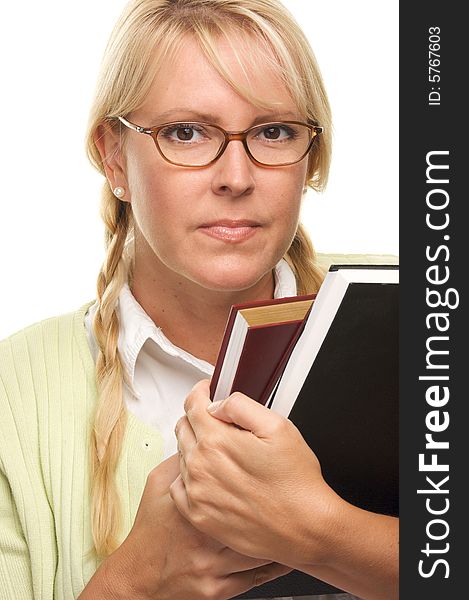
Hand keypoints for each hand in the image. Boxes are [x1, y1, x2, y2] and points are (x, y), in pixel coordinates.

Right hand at [87, 453, 290, 599]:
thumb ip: (181, 459)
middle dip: (273, 499)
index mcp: (193, 503)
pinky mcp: (218, 587)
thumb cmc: (150, 530)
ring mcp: (212, 564)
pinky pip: (256, 576)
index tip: (269, 462)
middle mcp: (203, 535)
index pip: (230, 476)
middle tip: (292, 490)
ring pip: (260, 545)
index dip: (253, 466)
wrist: (139, 576)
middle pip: (252, 511)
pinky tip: (287, 552)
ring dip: (279, 532)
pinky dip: (275, 563)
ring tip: (295, 519)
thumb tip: (205, 437)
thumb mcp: (157, 485)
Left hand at [171, 380, 338, 568]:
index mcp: (216, 441)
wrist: (305, 528)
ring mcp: (197, 493)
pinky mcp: (199, 516)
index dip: (200, 392)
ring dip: (195, 446)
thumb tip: (217, 404)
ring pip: (181, 456)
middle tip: (219, 420)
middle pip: (183, 428)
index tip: (207, 391)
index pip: (192, 405)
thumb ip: (240, 406)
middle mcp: (200, 467)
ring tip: (223, 450)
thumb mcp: (277, 426)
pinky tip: (211, 476)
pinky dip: (189, 476)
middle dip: (198, 417)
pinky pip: (180, 486)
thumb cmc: (296, 481)